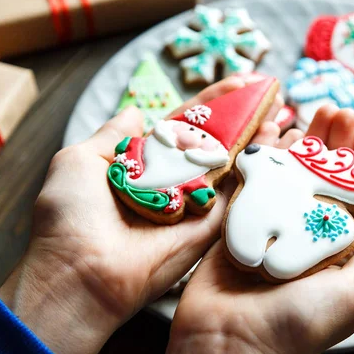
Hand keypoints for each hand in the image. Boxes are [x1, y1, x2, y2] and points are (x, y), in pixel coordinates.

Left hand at [0, 76, 282, 353]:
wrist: (81, 271)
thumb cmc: (71, 215)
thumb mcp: (80, 161)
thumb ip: (112, 135)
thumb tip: (134, 112)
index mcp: (145, 164)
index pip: (186, 126)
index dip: (213, 103)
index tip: (240, 82)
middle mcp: (174, 182)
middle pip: (216, 143)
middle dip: (244, 117)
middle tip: (271, 93)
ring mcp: (196, 204)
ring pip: (233, 165)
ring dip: (259, 137)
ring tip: (282, 110)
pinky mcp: (211, 227)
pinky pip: (239, 193)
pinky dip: (260, 168)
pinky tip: (280, 141)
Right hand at [151, 105, 353, 353]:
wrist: (228, 344)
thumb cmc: (298, 326)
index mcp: (341, 250)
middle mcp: (310, 235)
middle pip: (328, 178)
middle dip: (337, 144)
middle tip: (339, 110)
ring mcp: (275, 226)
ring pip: (294, 174)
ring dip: (305, 143)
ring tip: (312, 111)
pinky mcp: (242, 222)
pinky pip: (259, 181)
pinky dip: (269, 155)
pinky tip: (278, 130)